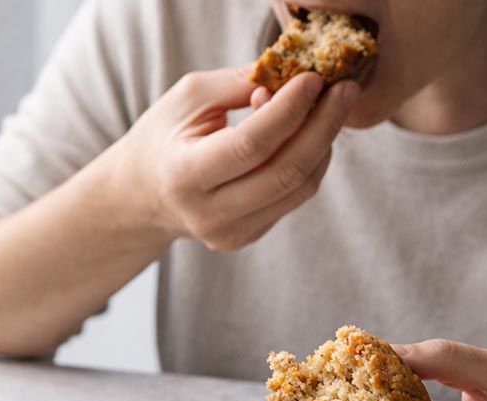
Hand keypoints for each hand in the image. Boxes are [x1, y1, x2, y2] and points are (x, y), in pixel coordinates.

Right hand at [110, 65, 358, 250]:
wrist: (143, 192)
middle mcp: (207, 214)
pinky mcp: (247, 237)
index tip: (313, 79)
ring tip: (327, 108)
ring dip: (322, 144)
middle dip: (322, 126)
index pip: (250, 146)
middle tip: (344, 90)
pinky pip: (293, 198)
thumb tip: (295, 77)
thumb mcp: (189, 98)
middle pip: (285, 173)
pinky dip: (309, 162)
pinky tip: (305, 135)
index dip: (288, 111)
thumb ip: (240, 84)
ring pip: (298, 189)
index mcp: (183, 174)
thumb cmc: (165, 136)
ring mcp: (229, 233)